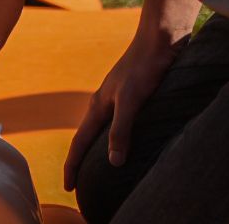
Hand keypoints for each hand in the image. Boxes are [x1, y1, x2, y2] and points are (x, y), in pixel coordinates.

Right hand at [62, 25, 189, 187]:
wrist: (160, 39)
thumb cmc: (145, 67)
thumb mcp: (132, 100)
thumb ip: (121, 129)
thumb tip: (114, 162)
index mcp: (98, 105)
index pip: (80, 142)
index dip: (73, 165)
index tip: (68, 187)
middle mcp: (105, 103)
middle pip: (87, 137)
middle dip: (80, 160)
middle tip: (78, 183)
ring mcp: (118, 98)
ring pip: (102, 129)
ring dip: (97, 149)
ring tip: (99, 167)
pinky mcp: (135, 95)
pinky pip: (119, 124)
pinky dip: (115, 138)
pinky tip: (127, 142)